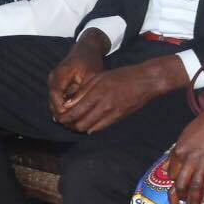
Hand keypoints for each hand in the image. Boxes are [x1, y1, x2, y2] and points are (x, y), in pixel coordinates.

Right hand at [47, 37, 106, 119]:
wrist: (85, 50)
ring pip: (53, 102)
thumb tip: (83, 108)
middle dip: (61, 114)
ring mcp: (53, 81)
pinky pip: (57, 99)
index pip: (55, 94)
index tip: (71, 118)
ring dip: (62, 112)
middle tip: (72, 126)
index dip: (61, 108)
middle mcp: (53, 78)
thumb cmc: (90, 61)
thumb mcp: (92, 76)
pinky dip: (63, 108)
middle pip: (52, 100)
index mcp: (60, 74)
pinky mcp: (57, 85)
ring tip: (73, 124)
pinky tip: (73, 116)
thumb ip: (85, 91)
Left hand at [55, 62, 175, 134]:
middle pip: (80, 123)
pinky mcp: (118, 118)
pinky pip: (100, 128)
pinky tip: (86, 124)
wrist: (145, 82)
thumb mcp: (98, 77)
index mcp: (96, 93)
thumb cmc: (121, 76)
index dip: (64, 117)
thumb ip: (83, 91)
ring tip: (73, 123)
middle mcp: (103, 106)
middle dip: (69, 124)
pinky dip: (90, 128)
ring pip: (89, 128)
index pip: (75, 111)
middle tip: (64, 121)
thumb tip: (68, 103)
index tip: (58, 117)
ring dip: (79, 127)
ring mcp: (111, 114)